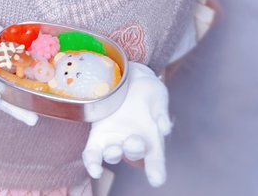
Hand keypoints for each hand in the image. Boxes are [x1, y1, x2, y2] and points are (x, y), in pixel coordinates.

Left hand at [82, 62, 171, 186]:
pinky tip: (95, 169)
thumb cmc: (145, 91)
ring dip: (114, 154)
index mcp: (151, 137)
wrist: (127, 78)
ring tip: (115, 149)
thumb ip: (161, 111)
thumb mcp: (157, 96)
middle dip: (134, 150)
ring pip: (113, 154)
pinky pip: (93, 153)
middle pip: (133, 153)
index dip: (156, 169)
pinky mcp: (97, 136)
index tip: (156, 179)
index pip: (155, 158)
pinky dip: (92, 162)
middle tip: (133, 141)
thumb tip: (165, 128)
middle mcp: (132, 142)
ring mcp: (114, 140)